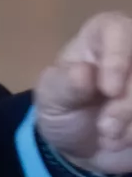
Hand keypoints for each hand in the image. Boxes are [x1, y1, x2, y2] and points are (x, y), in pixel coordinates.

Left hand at [35, 11, 131, 175]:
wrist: (83, 147)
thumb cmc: (64, 110)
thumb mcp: (51, 99)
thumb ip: (63, 85)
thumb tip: (83, 72)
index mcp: (101, 36)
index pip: (118, 30)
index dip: (117, 59)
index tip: (108, 90)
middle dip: (127, 104)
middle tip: (106, 128)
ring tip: (109, 138)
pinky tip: (125, 141)